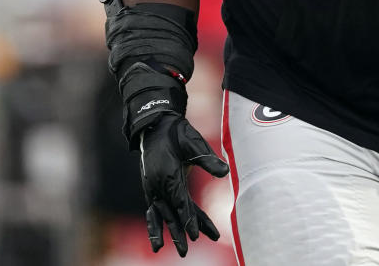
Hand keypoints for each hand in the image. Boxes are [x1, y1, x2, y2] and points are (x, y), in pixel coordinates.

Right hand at [138, 113, 229, 256]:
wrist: (155, 126)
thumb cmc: (177, 133)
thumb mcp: (193, 142)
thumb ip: (207, 159)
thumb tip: (225, 172)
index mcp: (168, 175)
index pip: (180, 202)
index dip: (188, 219)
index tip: (195, 235)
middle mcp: (158, 185)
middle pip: (170, 213)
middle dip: (179, 232)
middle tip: (185, 251)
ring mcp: (154, 188)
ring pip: (164, 215)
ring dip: (171, 232)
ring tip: (179, 251)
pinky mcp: (154, 189)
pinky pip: (156, 211)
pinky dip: (158, 226)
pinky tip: (160, 241)